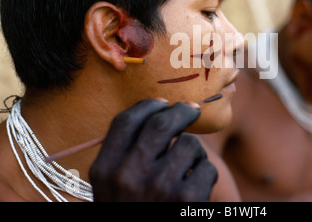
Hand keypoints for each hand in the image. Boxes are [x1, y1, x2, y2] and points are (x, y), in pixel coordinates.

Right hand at [89, 99, 217, 201]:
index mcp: (105, 170)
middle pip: (161, 123)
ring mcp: (160, 187)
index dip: (147, 106)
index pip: (125, 122)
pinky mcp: (188, 200)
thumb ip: (125, 154)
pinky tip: (195, 188)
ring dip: (194, 151)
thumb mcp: (112, 188)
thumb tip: (161, 113)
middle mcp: (129, 176)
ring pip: (189, 144)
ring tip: (187, 168)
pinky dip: (205, 173)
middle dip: (181, 111)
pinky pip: (207, 167)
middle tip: (191, 110)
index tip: (162, 103)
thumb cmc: (132, 209)